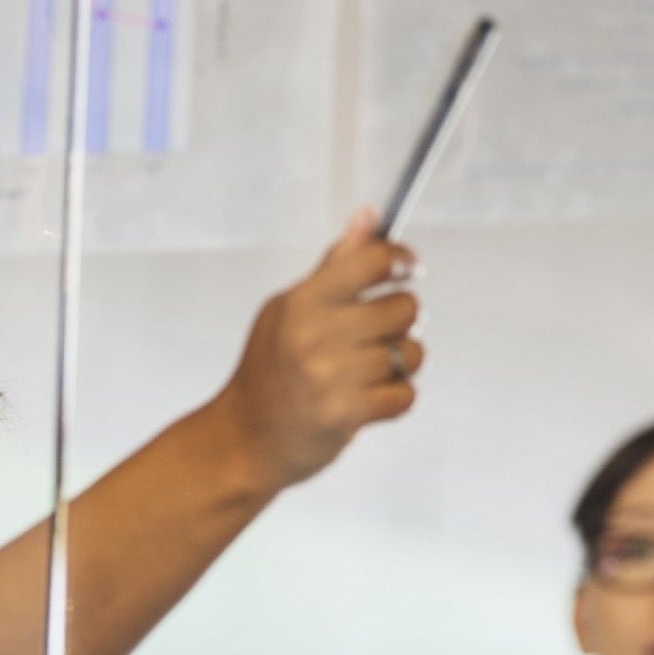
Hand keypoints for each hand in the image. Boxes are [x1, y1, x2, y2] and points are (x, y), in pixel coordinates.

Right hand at [211, 208, 422, 493]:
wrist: (243, 439)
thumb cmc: (269, 370)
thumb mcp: (288, 309)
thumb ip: (334, 265)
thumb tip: (369, 215)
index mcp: (302, 301)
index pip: (372, 261)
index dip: (399, 260)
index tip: (406, 269)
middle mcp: (315, 335)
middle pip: (404, 308)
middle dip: (402, 320)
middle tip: (381, 333)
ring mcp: (330, 377)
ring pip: (411, 354)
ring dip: (401, 363)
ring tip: (372, 370)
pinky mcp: (346, 415)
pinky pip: (406, 395)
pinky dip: (396, 398)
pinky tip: (370, 398)